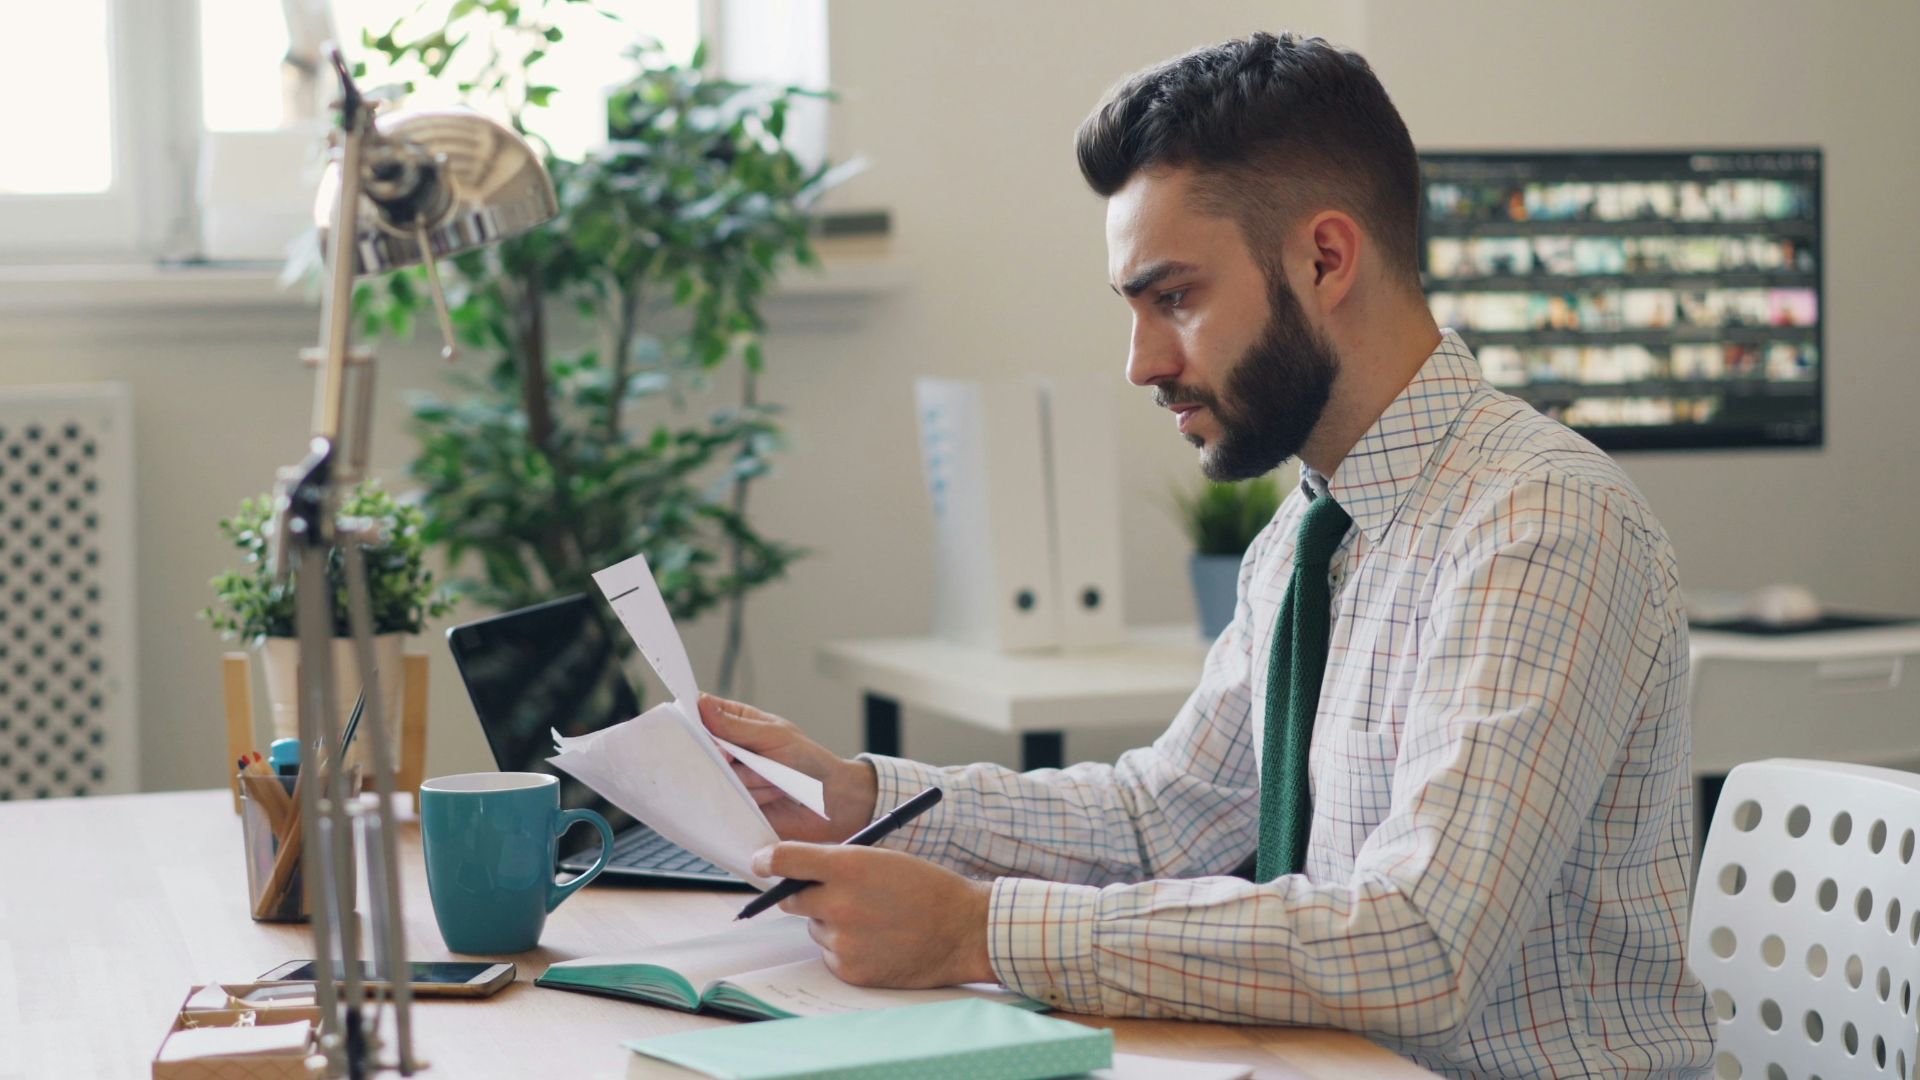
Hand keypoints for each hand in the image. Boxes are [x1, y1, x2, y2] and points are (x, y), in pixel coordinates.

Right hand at [699, 693, 878, 843]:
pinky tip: (773, 795)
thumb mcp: (773, 735)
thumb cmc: (808, 761)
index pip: (702, 713)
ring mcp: (730, 777)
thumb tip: (702, 704)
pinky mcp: (734, 804)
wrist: (830, 801)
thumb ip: (736, 726)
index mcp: (738, 723)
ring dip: (751, 779)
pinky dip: (755, 797)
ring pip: (717, 776)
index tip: (694, 723)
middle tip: (743, 758)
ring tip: (774, 778)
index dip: (693, 717)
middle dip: (727, 755)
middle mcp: (729, 750)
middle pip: (701, 748)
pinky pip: (728, 800)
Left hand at [753, 843, 994, 987]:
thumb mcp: (882, 859)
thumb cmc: (927, 888)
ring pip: (815, 928)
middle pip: (792, 898)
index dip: (767, 860)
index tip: (761, 862)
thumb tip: (797, 871)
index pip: (786, 860)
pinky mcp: (850, 970)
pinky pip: (831, 955)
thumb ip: (838, 863)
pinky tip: (878, 941)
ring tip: (874, 919)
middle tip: (830, 893)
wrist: (963, 930)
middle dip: (804, 894)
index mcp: (849, 866)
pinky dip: (846, 948)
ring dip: (832, 923)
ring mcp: (843, 941)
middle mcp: (839, 904)